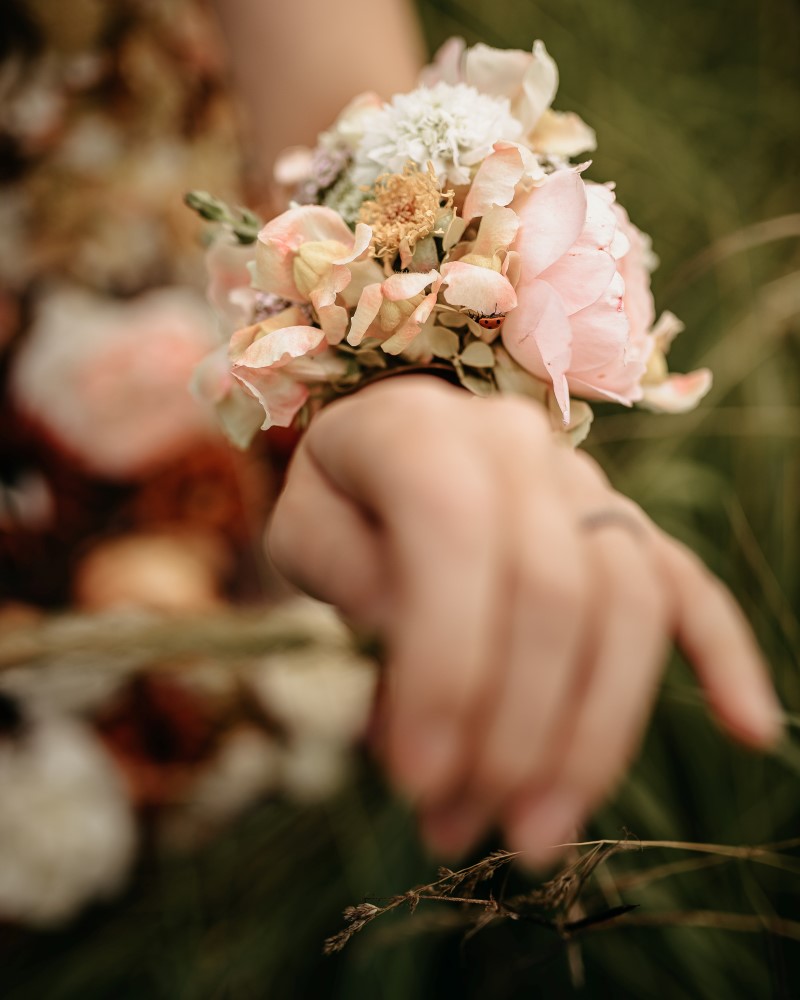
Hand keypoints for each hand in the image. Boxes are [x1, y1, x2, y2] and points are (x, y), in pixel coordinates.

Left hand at [268, 377, 780, 864]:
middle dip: (513, 729)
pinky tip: (751, 727)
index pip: (455, 538)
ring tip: (538, 832)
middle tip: (460, 827)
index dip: (444, 666)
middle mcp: (521, 445)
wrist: (397, 440)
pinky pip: (686, 584)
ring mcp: (585, 483)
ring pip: (626, 605)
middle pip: (554, 589)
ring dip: (592, 734)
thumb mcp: (304, 530)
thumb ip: (348, 580)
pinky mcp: (625, 526)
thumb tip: (423, 672)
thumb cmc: (342, 497)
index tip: (413, 779)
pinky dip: (722, 654)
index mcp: (424, 429)